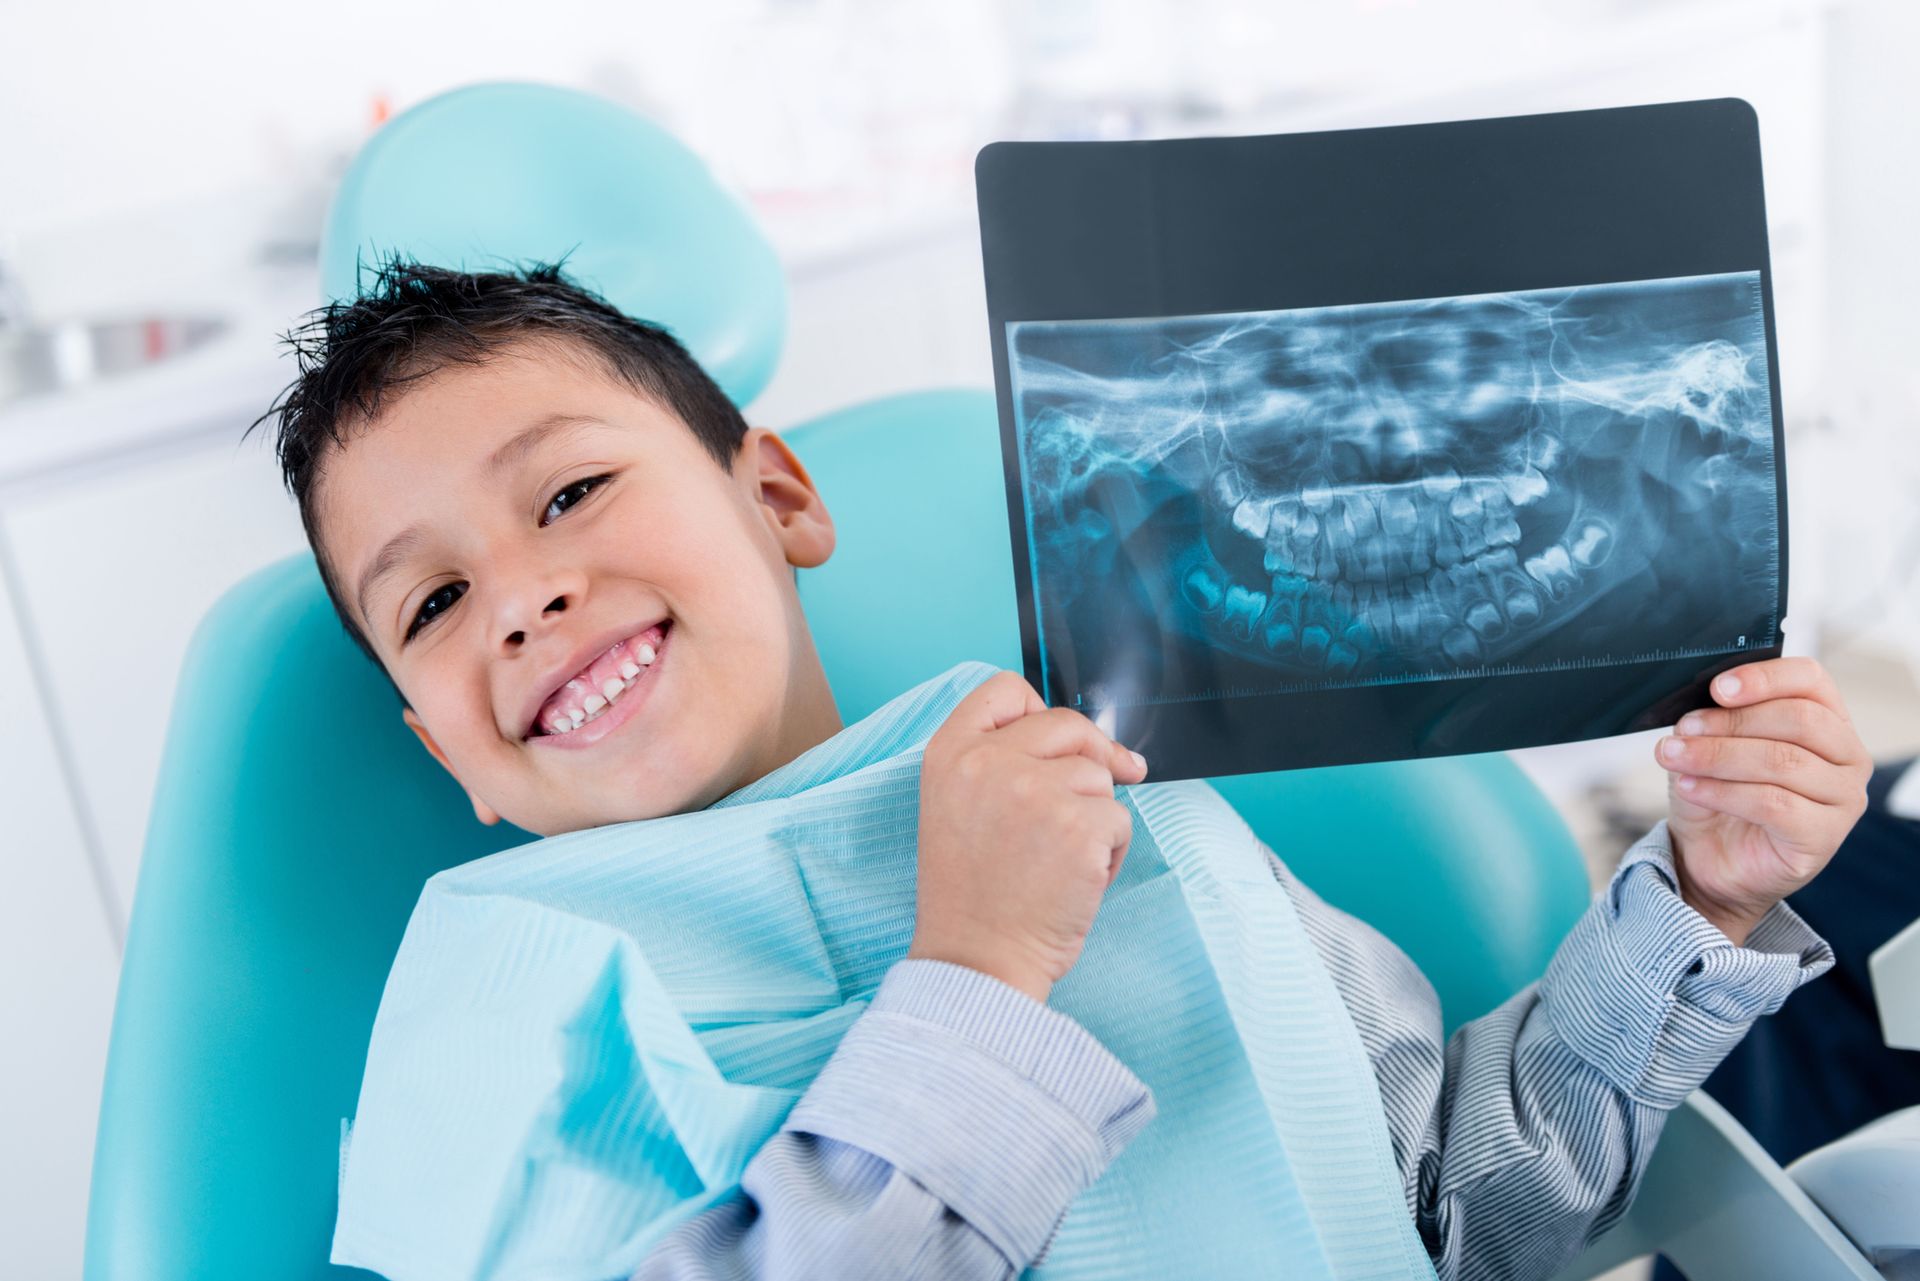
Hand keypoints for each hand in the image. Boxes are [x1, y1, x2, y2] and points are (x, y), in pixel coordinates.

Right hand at [908, 671, 1148, 1002]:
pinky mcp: (1077, 826)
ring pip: (1099, 776)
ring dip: (1096, 815)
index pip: (1004, 690)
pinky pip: (1120, 819)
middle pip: (1067, 726)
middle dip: (1091, 759)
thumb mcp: (957, 809)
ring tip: (1061, 860)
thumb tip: (1085, 743)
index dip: (1037, 710)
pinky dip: (1112, 852)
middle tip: (1090, 802)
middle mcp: (987, 763)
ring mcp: (1034, 791)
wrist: (976, 961)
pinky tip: (1078, 880)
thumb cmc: (972, 897)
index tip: (1056, 741)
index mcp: (949, 755)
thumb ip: (997, 764)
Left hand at [1655, 657, 1870, 944]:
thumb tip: (1698, 708)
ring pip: (1782, 761)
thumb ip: (1714, 719)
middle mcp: (1847, 756)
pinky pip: (1774, 804)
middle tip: (1684, 729)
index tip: (1717, 688)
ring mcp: (1843, 799)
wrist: (1711, 857)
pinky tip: (1689, 787)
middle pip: (1798, 720)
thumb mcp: (1710, 746)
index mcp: (1827, 719)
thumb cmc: (1718, 792)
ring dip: (1717, 756)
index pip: (1811, 680)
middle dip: (1731, 722)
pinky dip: (1723, 792)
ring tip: (1674, 757)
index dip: (1764, 677)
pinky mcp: (1824, 836)